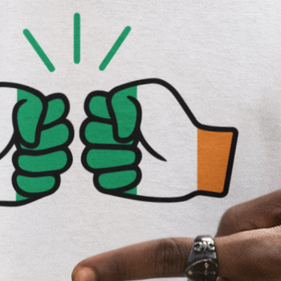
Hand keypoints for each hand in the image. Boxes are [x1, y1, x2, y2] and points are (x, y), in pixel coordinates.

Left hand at [0, 83, 73, 205]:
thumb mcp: (0, 101)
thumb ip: (29, 102)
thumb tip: (37, 137)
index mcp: (38, 113)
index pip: (62, 108)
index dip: (47, 113)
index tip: (26, 119)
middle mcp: (44, 136)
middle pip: (66, 134)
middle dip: (42, 138)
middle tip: (17, 142)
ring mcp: (42, 161)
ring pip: (62, 160)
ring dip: (35, 160)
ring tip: (12, 160)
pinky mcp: (37, 185)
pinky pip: (51, 183)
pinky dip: (30, 180)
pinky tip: (12, 177)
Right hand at [80, 78, 236, 200]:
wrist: (193, 156)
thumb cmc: (174, 124)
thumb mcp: (152, 97)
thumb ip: (123, 99)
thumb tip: (114, 131)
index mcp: (114, 109)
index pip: (91, 106)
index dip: (106, 111)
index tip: (128, 114)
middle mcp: (108, 133)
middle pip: (86, 132)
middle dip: (111, 135)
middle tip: (137, 138)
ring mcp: (111, 158)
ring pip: (90, 158)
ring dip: (117, 157)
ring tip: (140, 156)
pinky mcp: (117, 182)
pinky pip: (101, 181)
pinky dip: (122, 176)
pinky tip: (140, 172)